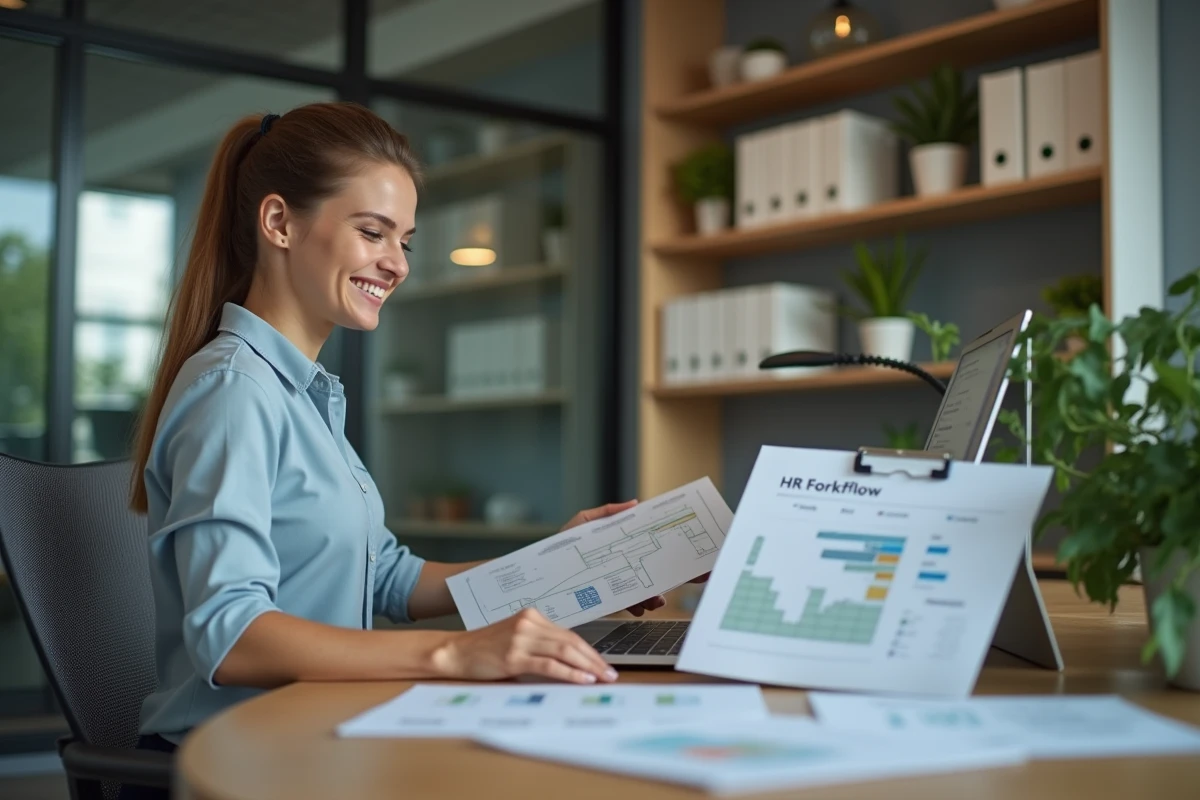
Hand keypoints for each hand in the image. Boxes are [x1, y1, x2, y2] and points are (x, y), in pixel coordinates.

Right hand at [433, 608, 617, 684]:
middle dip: (594, 659)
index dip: (589, 651)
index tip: (603, 664)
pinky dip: (569, 673)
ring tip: (602, 678)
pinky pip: (549, 665)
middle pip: (571, 641)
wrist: (454, 652)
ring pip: (564, 651)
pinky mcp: (514, 656)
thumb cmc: (484, 649)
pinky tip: (582, 679)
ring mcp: (521, 639)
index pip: (569, 634)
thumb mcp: (515, 639)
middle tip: (611, 673)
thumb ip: (539, 644)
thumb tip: (571, 663)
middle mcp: (529, 623)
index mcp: (531, 616)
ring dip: (588, 667)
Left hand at [561, 500, 657, 616]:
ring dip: (649, 597)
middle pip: (641, 573)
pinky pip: (622, 603)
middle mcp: (615, 565)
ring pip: (635, 591)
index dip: (653, 551)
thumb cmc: (561, 543)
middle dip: (656, 582)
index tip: (666, 555)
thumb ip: (606, 512)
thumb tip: (633, 503)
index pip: (638, 548)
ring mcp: (609, 582)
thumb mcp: (583, 522)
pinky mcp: (601, 597)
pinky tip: (638, 608)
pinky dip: (633, 607)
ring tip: (654, 601)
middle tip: (663, 588)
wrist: (541, 572)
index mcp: (614, 547)